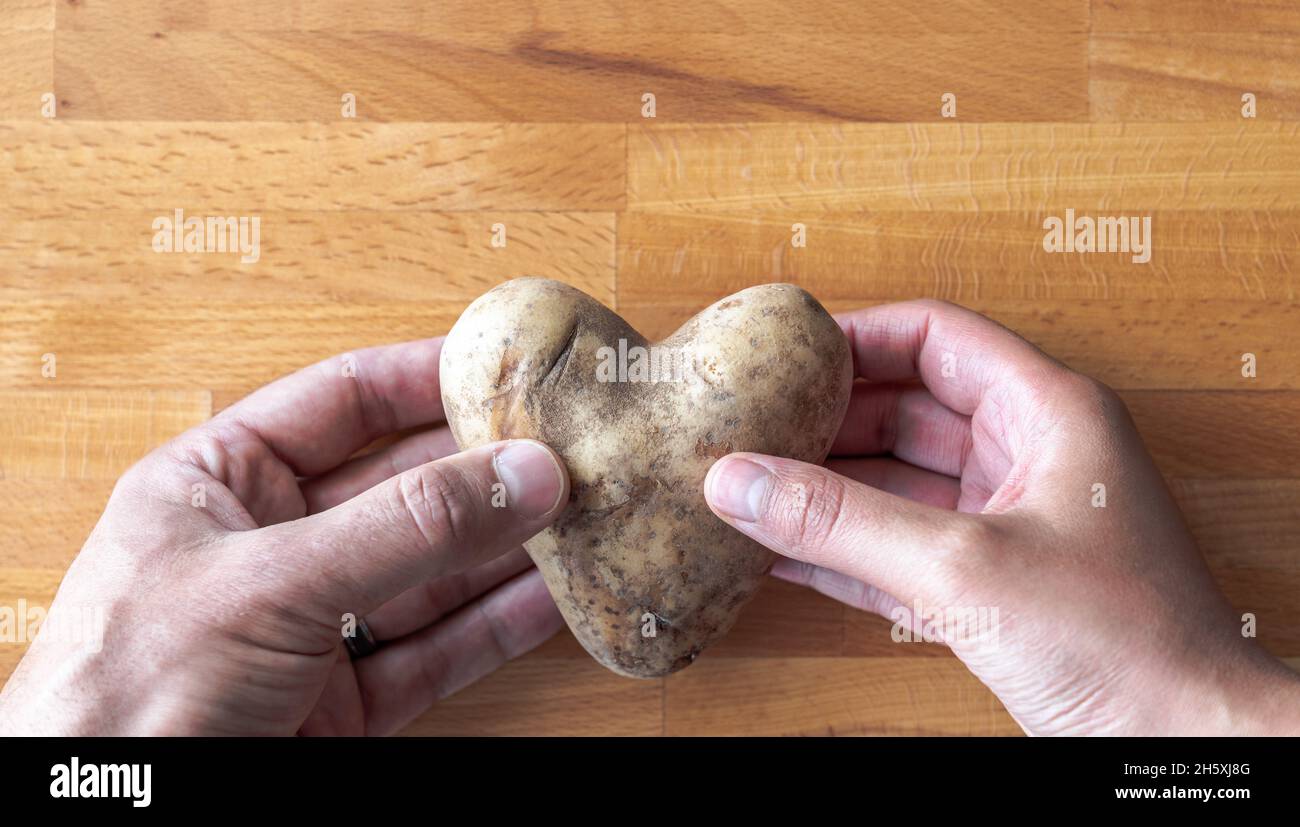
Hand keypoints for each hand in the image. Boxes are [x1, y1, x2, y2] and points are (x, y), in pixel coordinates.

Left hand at [0, 339, 568, 735]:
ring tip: (579, 519)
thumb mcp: (271, 582)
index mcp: (220, 483)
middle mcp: (270, 545)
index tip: (505, 368)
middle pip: (401, 488)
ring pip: (429, 573)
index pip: (341, 403)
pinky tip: (550, 598)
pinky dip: (494, 627)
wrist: (115, 823)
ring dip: (504, 550)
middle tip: (565, 453)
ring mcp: (310, 625)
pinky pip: (434, 649)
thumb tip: (517, 475)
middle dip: (483, 473)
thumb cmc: (127, 691)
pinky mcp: (342, 701)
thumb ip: (402, 529)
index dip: (424, 380)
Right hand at [704, 300, 1299, 734]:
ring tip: (747, 487)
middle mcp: (1026, 457)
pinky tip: (777, 551)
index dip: (857, 337)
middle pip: (904, 410)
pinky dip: (839, 551)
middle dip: (825, 420)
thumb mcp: (963, 566)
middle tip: (749, 425)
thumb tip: (741, 481)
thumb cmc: (1126, 643)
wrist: (1179, 743)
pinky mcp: (986, 586)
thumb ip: (842, 522)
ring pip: (893, 484)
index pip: (936, 337)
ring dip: (823, 491)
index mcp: (1047, 413)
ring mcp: (1004, 524)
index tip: (784, 351)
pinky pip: (894, 550)